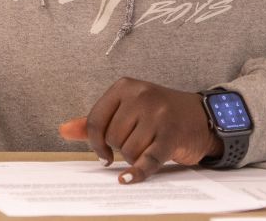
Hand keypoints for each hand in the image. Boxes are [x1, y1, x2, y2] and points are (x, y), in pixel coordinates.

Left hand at [59, 77, 222, 183]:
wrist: (201, 116)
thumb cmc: (158, 113)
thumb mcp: (126, 109)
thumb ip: (95, 120)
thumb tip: (64, 130)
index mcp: (125, 87)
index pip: (95, 120)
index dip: (95, 142)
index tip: (103, 154)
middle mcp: (141, 96)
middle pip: (112, 137)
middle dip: (121, 148)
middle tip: (137, 143)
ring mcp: (158, 114)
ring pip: (128, 150)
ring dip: (134, 158)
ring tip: (148, 147)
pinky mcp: (171, 135)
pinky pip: (147, 159)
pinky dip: (136, 173)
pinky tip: (127, 179)